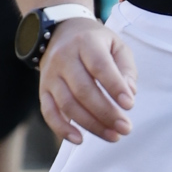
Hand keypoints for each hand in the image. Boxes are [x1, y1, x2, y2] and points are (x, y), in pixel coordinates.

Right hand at [37, 13, 135, 147]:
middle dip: (106, 112)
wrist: (61, 32)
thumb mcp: (115, 45)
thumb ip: (126, 68)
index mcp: (85, 42)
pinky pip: (48, 112)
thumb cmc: (94, 42)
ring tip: (112, 136)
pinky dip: (62, 129)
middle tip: (125, 128)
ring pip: (67, 105)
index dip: (114, 86)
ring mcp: (50, 75)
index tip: (129, 105)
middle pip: (83, 90)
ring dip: (91, 124)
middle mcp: (64, 58)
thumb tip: (129, 93)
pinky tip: (79, 139)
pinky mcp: (42, 90)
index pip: (99, 66)